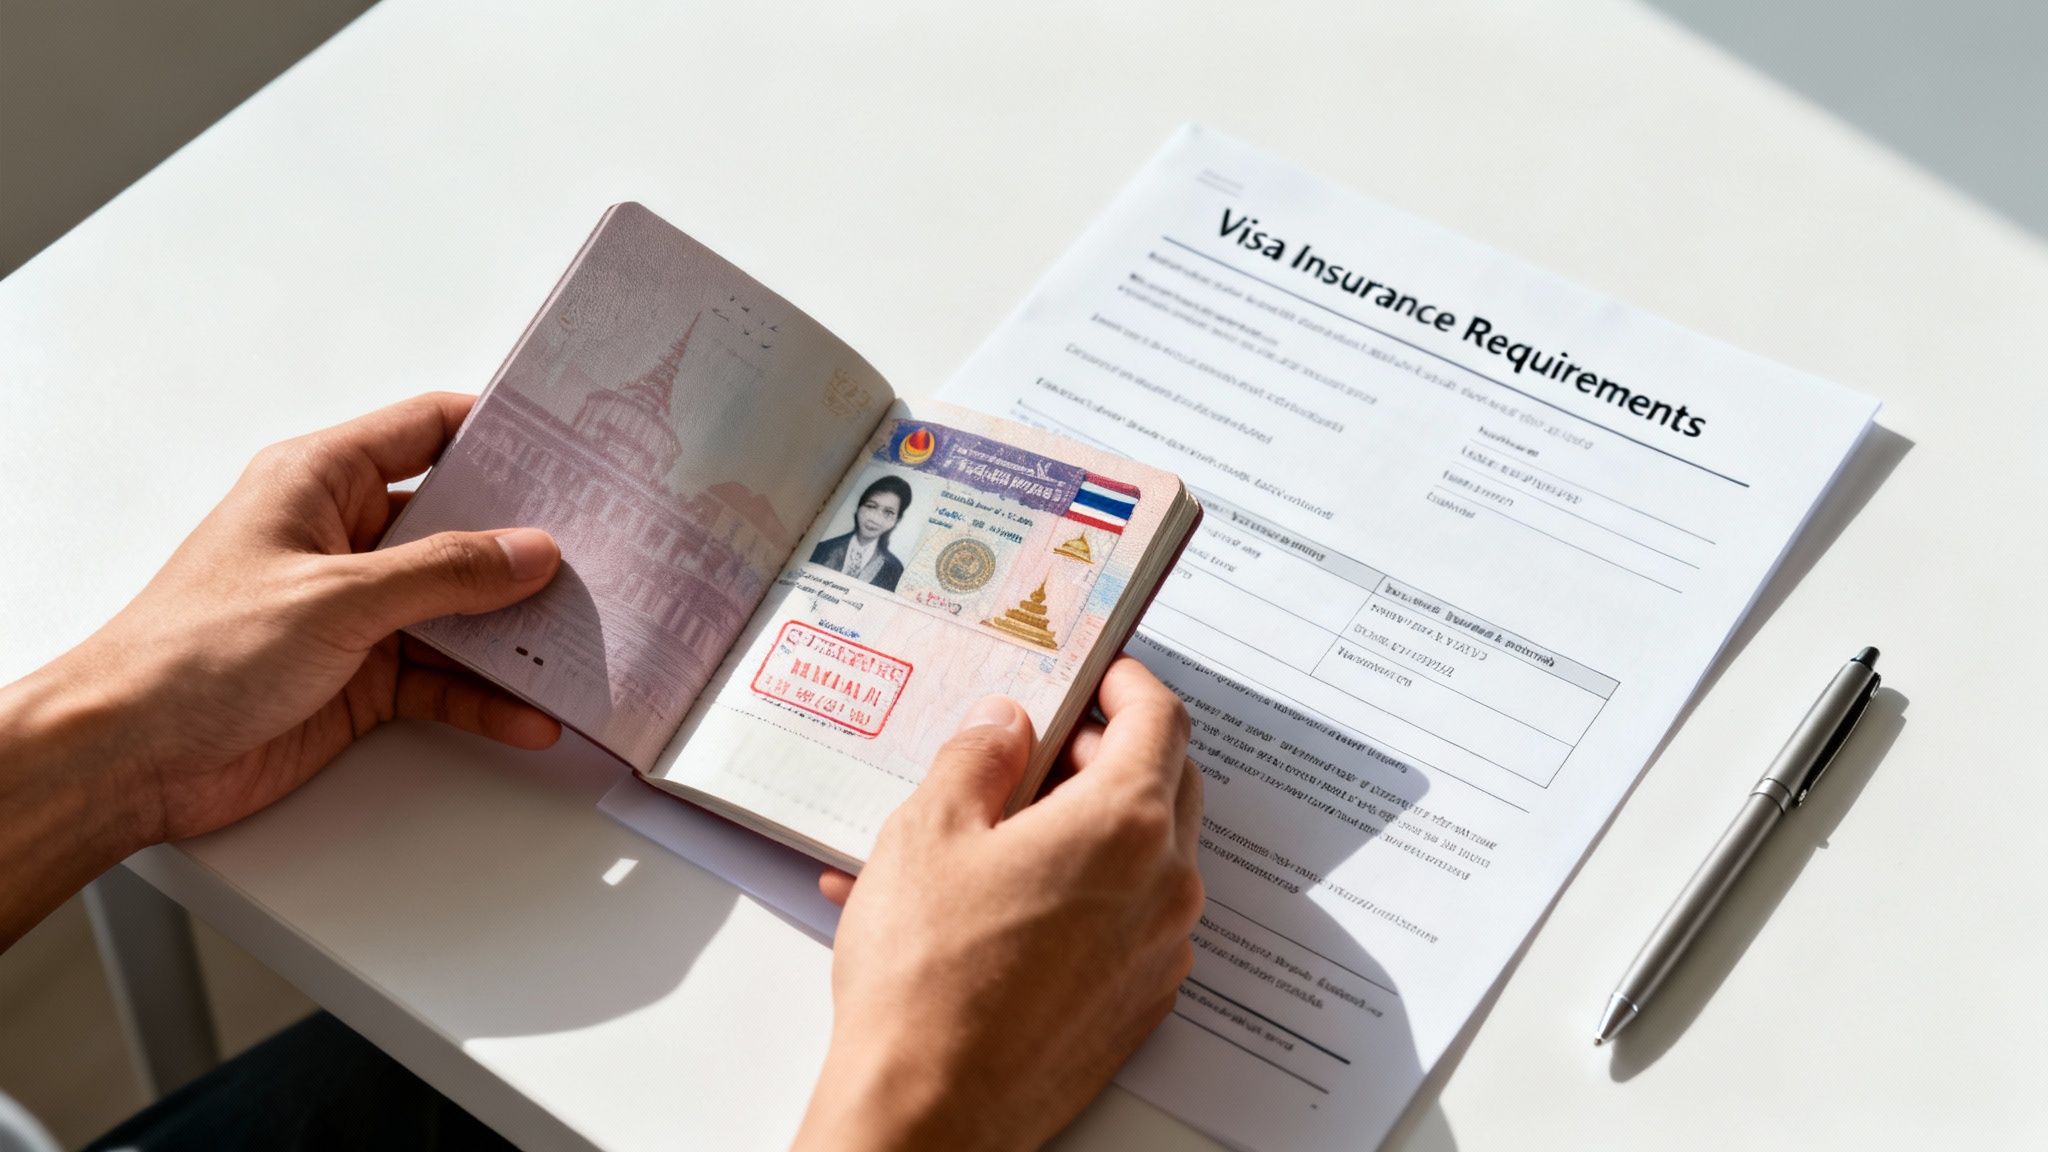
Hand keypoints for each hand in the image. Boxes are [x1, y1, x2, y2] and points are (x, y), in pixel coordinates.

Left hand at [0, 393, 560, 945]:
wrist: (129, 757)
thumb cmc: (191, 652)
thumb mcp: (336, 596)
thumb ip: (443, 573)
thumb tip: (528, 550)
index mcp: (319, 482)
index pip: (427, 430)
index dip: (499, 432)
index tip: (569, 443)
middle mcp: (343, 539)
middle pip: (459, 525)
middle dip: (527, 543)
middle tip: (604, 547)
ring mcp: (355, 611)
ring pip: (460, 608)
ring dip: (516, 630)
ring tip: (584, 638)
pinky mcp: (361, 677)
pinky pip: (444, 677)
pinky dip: (487, 696)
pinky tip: (530, 711)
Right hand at [794, 657, 1203, 1151]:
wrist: (928, 1110)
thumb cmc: (927, 979)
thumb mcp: (929, 831)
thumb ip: (976, 757)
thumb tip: (1004, 726)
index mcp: (1124, 825)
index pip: (1162, 719)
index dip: (1129, 683)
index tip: (1101, 674)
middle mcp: (1163, 887)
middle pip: (1167, 784)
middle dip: (1110, 751)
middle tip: (1043, 747)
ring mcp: (1158, 952)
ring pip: (1147, 857)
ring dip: (1090, 825)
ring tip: (1001, 829)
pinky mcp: (1137, 1004)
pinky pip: (1125, 922)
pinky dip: (1081, 893)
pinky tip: (999, 902)